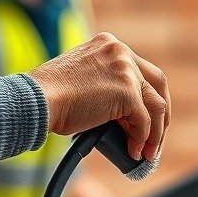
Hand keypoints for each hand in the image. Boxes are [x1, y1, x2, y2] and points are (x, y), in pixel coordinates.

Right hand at [30, 31, 169, 160]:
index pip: (140, 69)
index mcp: (107, 44)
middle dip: (161, 112)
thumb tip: (123, 117)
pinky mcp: (126, 91)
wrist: (37, 100)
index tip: (145, 116)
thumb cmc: (49, 97)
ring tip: (146, 152)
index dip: (146, 95)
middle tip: (155, 136)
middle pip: (157, 83)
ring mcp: (125, 70)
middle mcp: (120, 51)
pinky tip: (133, 151)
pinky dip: (142, 139)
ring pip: (156, 105)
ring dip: (155, 133)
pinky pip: (144, 121)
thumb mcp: (81, 81)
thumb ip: (104, 86)